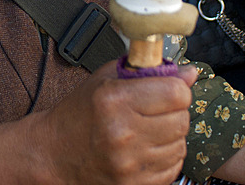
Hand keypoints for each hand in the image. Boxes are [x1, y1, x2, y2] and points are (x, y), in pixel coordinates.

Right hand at [35, 62, 196, 184]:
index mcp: (114, 100)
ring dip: (170, 135)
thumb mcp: (106, 79)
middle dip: (174, 111)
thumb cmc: (80, 113)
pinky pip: (173, 167)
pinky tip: (146, 148)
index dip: (177, 87)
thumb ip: (147, 71)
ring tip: (147, 130)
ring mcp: (129, 163)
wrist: (56, 152)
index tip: (168, 88)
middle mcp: (122, 132)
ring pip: (181, 144)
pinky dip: (165, 156)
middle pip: (182, 119)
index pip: (176, 92)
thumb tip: (188, 73)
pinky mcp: (135, 184)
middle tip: (155, 109)